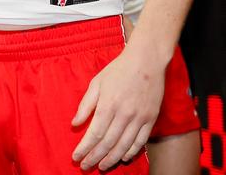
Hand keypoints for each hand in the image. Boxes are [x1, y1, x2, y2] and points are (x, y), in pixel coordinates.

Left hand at [71, 46, 163, 170]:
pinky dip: (131, 152)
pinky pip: (141, 141)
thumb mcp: (96, 82)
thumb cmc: (118, 70)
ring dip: (111, 159)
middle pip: (107, 143)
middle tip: (86, 167)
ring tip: (102, 167)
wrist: (147, 60)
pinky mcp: (151, 118)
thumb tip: (75, 124)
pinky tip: (122, 158)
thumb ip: (85, 105)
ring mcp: (139, 118)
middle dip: (95, 157)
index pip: (94, 134)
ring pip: (124, 146)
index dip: (84, 148)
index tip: (76, 157)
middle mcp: (124, 114)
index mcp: (108, 104)